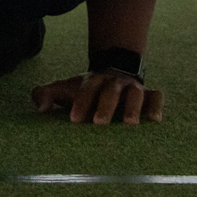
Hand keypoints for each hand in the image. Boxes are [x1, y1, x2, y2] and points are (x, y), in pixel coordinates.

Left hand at [31, 71, 162, 124]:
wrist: (114, 71)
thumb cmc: (85, 90)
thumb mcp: (65, 89)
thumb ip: (47, 95)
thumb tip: (40, 108)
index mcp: (94, 81)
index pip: (87, 89)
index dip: (81, 102)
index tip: (74, 119)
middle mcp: (115, 83)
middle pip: (111, 91)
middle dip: (105, 106)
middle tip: (99, 123)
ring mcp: (134, 89)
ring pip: (136, 94)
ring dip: (133, 107)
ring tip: (130, 124)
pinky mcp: (149, 96)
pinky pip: (157, 97)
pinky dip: (156, 106)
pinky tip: (153, 120)